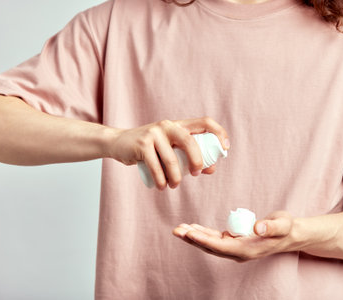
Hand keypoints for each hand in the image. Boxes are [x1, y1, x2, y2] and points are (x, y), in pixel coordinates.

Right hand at [107, 117, 228, 189]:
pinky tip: (161, 186)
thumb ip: (187, 156)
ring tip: (173, 186)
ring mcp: (154, 133)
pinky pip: (156, 166)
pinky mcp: (142, 144)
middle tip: (196, 174)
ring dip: (176, 178)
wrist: (118, 143)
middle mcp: (168, 125)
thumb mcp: (170, 149)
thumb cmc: (149, 149)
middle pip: (190, 142)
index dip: (219, 133)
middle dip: (197, 161)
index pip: (205, 122)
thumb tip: (211, 168)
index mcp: (179, 125)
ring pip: (172, 159)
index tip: (225, 149)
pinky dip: (161, 180)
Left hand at [172, 211, 298, 261]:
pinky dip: (203, 233)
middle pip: (211, 247)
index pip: (221, 247)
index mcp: (247, 250)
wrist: (289, 235)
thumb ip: (270, 226)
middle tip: (177, 230)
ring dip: (195, 236)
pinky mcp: (234, 241)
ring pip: (211, 243)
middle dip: (193, 239)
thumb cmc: (286, 228)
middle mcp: (238, 252)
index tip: (190, 233)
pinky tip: (193, 228)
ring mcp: (236, 248)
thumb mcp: (282, 224)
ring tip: (179, 229)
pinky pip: (215, 239)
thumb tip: (257, 228)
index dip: (204, 240)